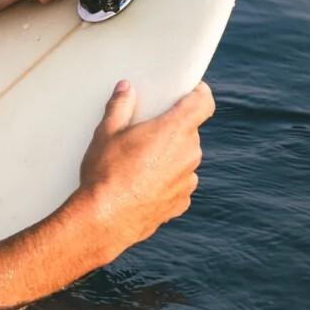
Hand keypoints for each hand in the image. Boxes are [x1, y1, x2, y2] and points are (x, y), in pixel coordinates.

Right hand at [73, 80, 213, 261]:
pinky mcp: (181, 202)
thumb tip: (126, 89)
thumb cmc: (105, 173)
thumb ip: (120, 106)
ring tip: (140, 161)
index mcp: (174, 130)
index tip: (189, 90)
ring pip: (184, 158)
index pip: (204, 103)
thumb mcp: (106, 133)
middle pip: (190, 131)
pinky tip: (143, 183)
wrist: (105, 220)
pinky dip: (167, 179)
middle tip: (146, 129)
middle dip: (172, 127)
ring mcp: (188, 181)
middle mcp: (188, 154)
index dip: (199, 93)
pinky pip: (179, 182)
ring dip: (169, 155)